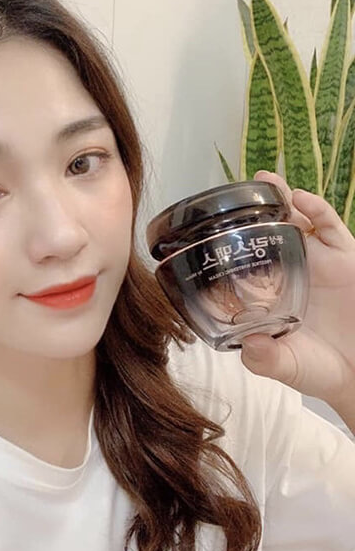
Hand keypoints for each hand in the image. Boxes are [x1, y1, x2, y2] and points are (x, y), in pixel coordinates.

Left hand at [240, 170, 354, 414]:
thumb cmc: (317, 369)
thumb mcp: (283, 365)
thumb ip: (263, 358)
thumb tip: (252, 344)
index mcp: (267, 293)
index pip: (244, 260)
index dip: (229, 242)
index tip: (209, 227)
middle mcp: (288, 272)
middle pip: (266, 232)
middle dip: (251, 211)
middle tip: (234, 192)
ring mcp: (316, 263)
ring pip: (297, 222)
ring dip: (281, 200)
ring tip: (264, 181)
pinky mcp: (344, 259)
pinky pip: (331, 229)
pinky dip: (318, 210)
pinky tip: (302, 200)